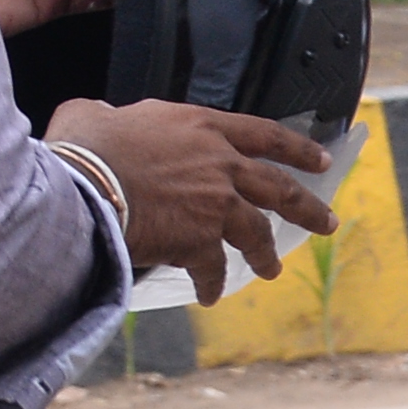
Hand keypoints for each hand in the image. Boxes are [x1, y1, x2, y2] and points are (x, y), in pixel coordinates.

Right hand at [48, 99, 333, 294]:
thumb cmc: (84, 148)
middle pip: (279, 189)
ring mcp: (216, 205)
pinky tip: (211, 294)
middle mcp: (221, 165)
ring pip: (256, 234)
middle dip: (308, 209)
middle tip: (327, 223)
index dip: (298, 149)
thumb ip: (112, 115)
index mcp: (203, 128)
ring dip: (265, 255)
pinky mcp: (199, 242)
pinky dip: (213, 282)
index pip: (266, 135)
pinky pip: (213, 268)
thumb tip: (103, 118)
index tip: (322, 161)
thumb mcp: (94, 114)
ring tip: (270, 270)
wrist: (80, 188)